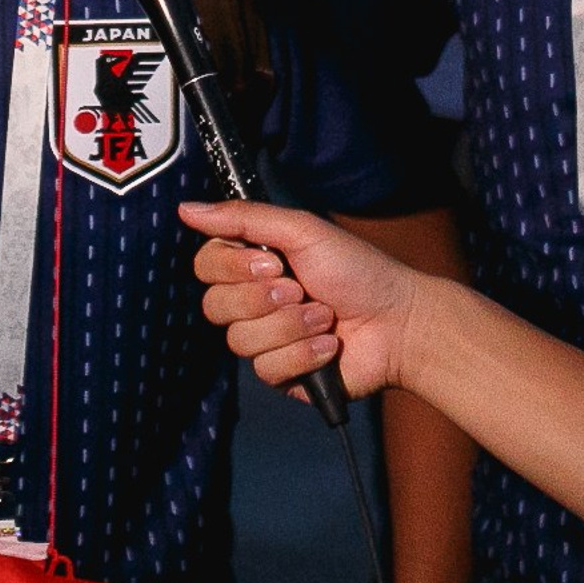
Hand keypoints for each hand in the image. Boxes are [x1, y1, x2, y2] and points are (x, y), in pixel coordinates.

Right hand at [178, 198, 420, 397]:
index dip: (232, 267)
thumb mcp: (301, 230)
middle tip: (301, 289)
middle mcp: (253, 302)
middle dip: (263, 299)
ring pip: (240, 341)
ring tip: (325, 317)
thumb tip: (185, 208)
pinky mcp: (282, 374)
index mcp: (253, 264)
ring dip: (290, 326)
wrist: (398, 322)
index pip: (206, 266)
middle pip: (215, 306)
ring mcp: (265, 340)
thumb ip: (242, 217)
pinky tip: (329, 345)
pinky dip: (303, 353)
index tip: (272, 261)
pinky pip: (266, 369)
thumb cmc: (356, 269)